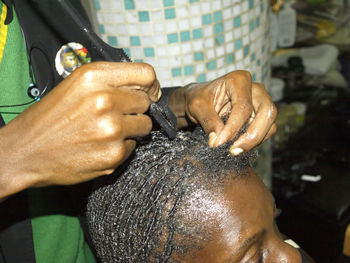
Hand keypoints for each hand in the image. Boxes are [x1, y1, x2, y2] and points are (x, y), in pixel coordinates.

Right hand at [0, 62, 159, 197]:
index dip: (150, 85)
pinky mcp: (114, 154)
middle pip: (146, 101)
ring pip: (145, 125)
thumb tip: (144, 87)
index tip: (148, 93)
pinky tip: (100, 145)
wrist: (26, 151)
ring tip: (107, 131)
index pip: (146, 74)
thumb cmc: (50, 117)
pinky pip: (133, 146)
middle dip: (136, 109)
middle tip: (116, 115)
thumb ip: (110, 81)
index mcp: (95, 77)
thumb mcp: (76, 84)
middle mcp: (105, 100)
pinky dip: (121, 146)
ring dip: (132, 129)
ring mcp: (112, 129)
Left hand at [169, 70, 276, 154]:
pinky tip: (238, 146)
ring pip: (271, 124)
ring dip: (255, 141)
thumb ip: (208, 122)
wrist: (201, 102)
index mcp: (238, 80)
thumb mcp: (197, 107)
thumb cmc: (199, 99)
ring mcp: (261, 102)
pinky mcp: (262, 116)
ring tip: (234, 150)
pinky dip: (256, 142)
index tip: (218, 144)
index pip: (243, 107)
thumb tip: (218, 140)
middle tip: (233, 151)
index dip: (232, 128)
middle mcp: (255, 89)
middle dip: (252, 136)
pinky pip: (267, 131)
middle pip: (267, 112)